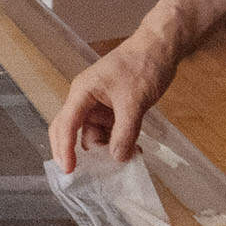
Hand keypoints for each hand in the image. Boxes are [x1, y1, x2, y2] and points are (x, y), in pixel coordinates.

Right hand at [48, 35, 179, 170]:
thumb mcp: (134, 101)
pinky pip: (110, 132)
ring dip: (106, 150)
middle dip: (77, 153)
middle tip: (85, 177)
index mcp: (82, 92)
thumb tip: (118, 158)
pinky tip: (133, 152)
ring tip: (124, 163)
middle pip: (72, 132)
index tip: (69, 171)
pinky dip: (118, 143)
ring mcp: (99, 105)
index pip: (65, 124)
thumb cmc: (143, 65)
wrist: (161, 47)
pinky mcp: (114, 109)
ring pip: (93, 135)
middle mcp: (85, 100)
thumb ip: (125, 132)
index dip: (63, 149)